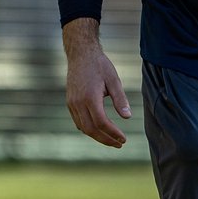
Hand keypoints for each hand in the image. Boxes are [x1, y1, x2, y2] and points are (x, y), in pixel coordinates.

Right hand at [62, 18, 131, 147]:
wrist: (81, 54)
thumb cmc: (100, 65)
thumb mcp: (114, 80)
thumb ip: (120, 99)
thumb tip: (128, 117)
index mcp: (90, 97)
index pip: (101, 122)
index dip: (113, 133)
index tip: (123, 139)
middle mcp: (78, 103)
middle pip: (91, 129)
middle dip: (105, 139)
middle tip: (119, 144)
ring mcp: (72, 104)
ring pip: (83, 127)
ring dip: (97, 136)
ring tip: (112, 140)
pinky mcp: (70, 103)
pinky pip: (78, 121)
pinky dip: (89, 129)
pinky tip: (100, 130)